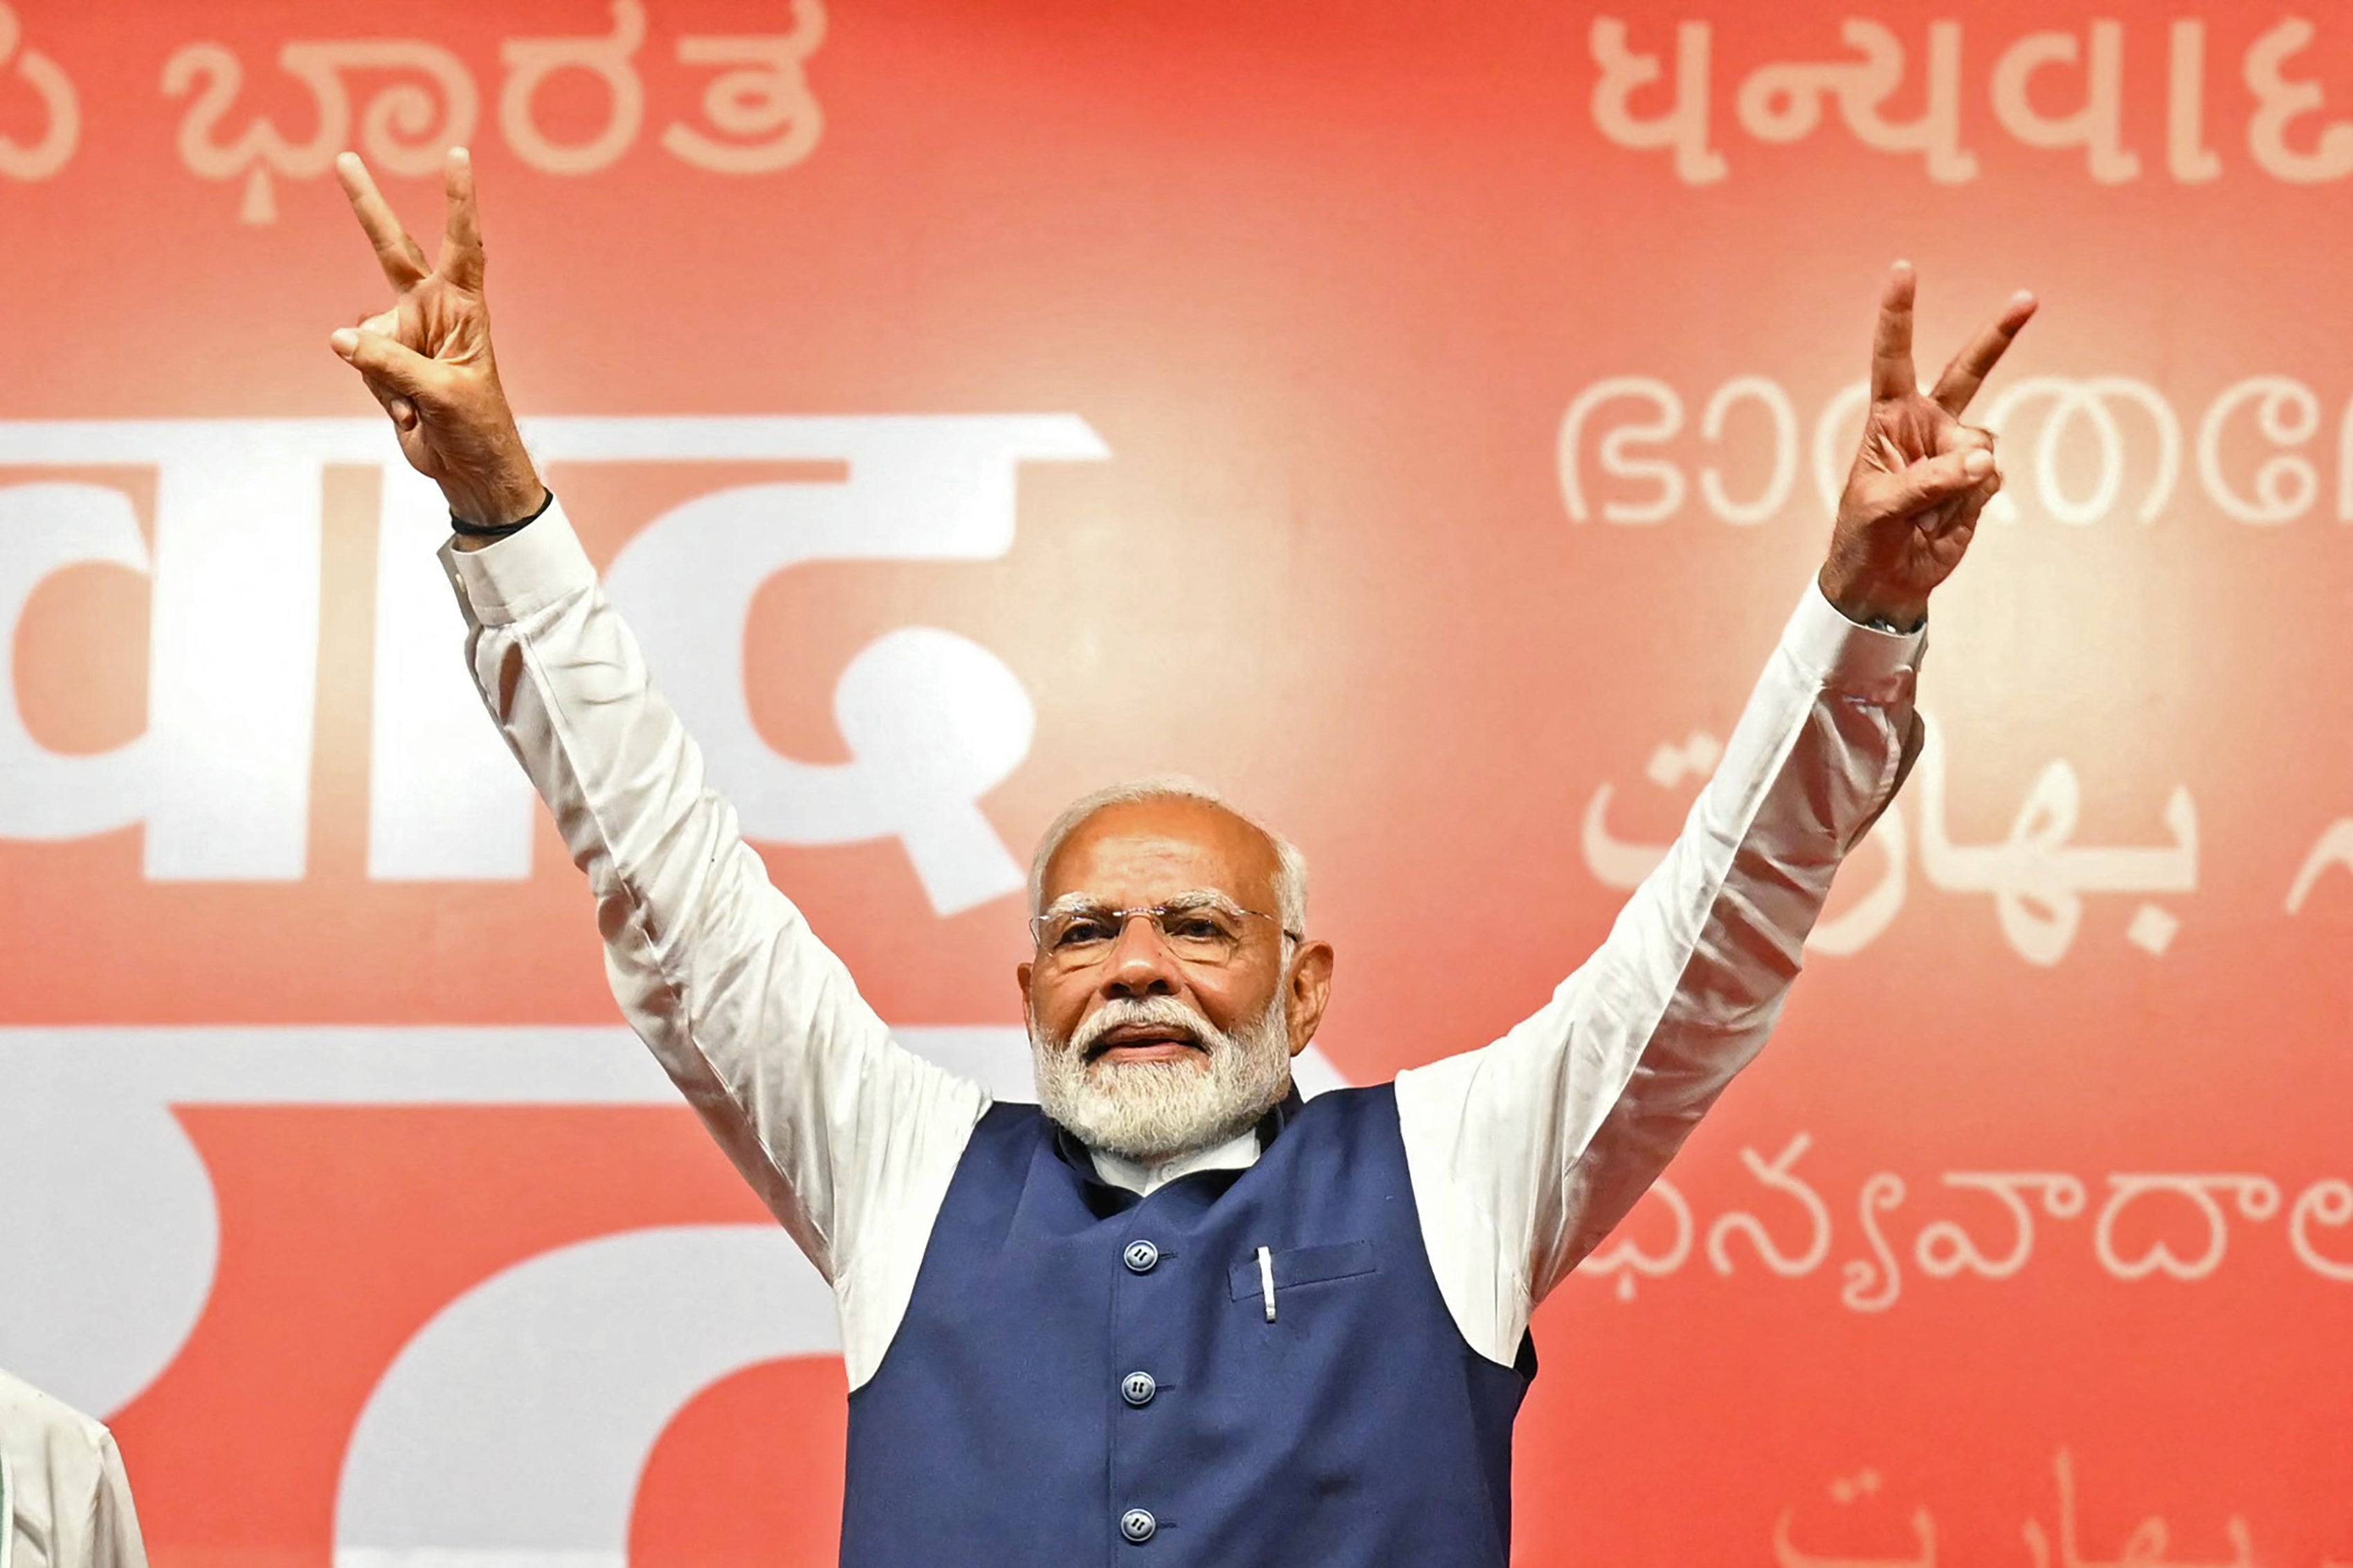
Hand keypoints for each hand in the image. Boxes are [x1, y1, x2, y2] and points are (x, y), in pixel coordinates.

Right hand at [329, 147, 544, 536]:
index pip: (463, 245)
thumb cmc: (476, 428)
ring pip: (366, 335)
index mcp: (464, 308)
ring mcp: (406, 335)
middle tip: (344, 158)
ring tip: (421, 404)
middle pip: (392, 249)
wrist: (469, 469)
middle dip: (367, 206)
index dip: (458, 201)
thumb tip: (339, 338)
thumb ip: (391, 365)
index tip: (456, 155)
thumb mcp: (441, 396)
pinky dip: (380, 393)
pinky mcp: (384, 361)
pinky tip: (409, 414)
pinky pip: (361, 363)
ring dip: (386, 377)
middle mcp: (432, 311)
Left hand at [1819, 262, 2036, 628]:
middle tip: (2028, 298)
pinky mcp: (1981, 480)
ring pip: (1983, 443)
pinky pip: (1992, 476)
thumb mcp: (1881, 507)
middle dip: (1999, 335)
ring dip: (1959, 480)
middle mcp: (1927, 424)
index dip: (1899, 314)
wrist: (1886, 580)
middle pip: (1969, 370)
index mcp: (1889, 418)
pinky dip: (1973, 501)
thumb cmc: (1865, 536)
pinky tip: (1946, 520)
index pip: (1894, 357)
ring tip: (1926, 512)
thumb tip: (1985, 460)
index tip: (1904, 267)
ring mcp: (1958, 451)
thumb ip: (1930, 480)